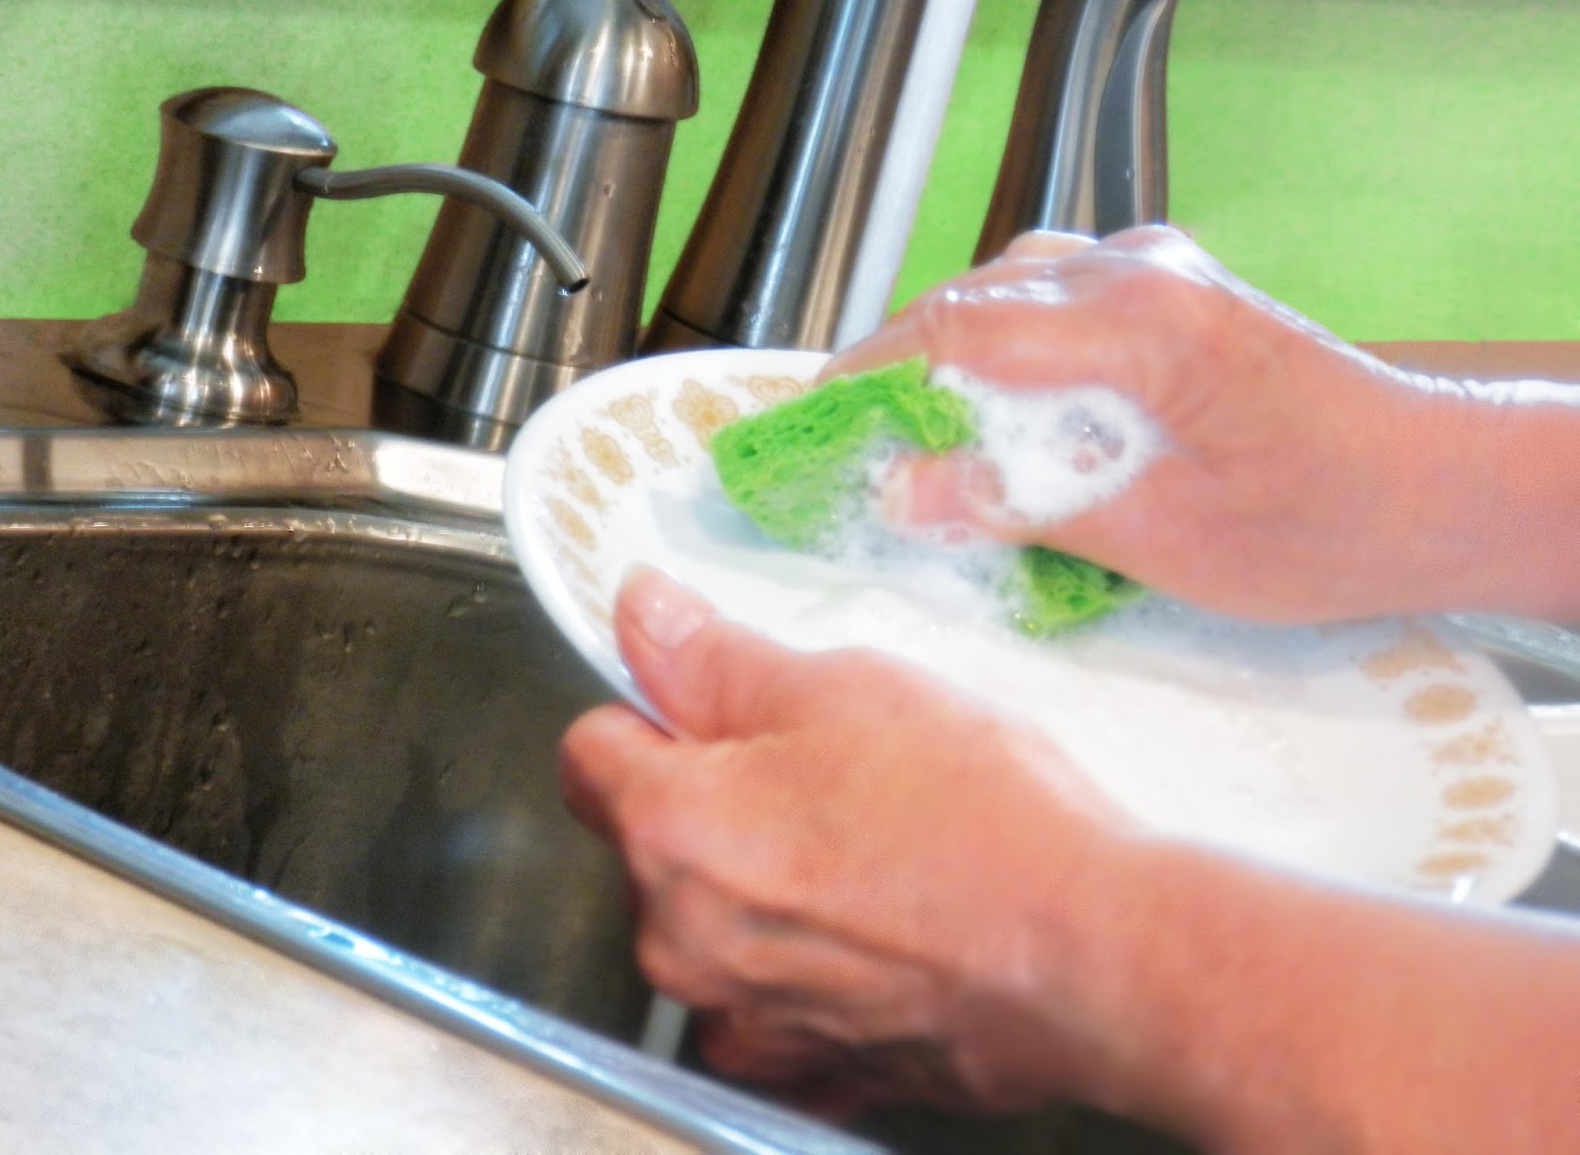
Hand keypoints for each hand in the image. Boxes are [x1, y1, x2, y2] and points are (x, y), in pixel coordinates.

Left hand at [561, 568, 1135, 1115]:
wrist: (1093, 956)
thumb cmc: (978, 820)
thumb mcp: (841, 690)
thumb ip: (716, 658)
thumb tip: (642, 615)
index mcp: (671, 831)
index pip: (589, 752)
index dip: (646, 713)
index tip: (705, 707)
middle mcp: (682, 939)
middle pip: (651, 843)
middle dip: (713, 801)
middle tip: (821, 774)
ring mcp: (745, 1016)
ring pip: (713, 923)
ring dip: (760, 889)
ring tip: (865, 854)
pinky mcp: (810, 1067)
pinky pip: (773, 1003)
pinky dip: (806, 969)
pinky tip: (880, 932)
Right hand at [829, 226, 1483, 623]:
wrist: (1441, 489)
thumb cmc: (1328, 522)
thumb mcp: (1163, 536)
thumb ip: (1025, 503)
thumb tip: (904, 492)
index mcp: (1140, 321)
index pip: (960, 325)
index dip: (872, 375)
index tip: (816, 428)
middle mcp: (1142, 271)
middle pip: (974, 299)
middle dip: (901, 369)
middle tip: (853, 449)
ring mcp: (1160, 272)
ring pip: (1009, 294)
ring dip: (951, 359)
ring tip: (911, 439)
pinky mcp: (1173, 295)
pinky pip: (1055, 306)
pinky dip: (1006, 356)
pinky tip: (995, 419)